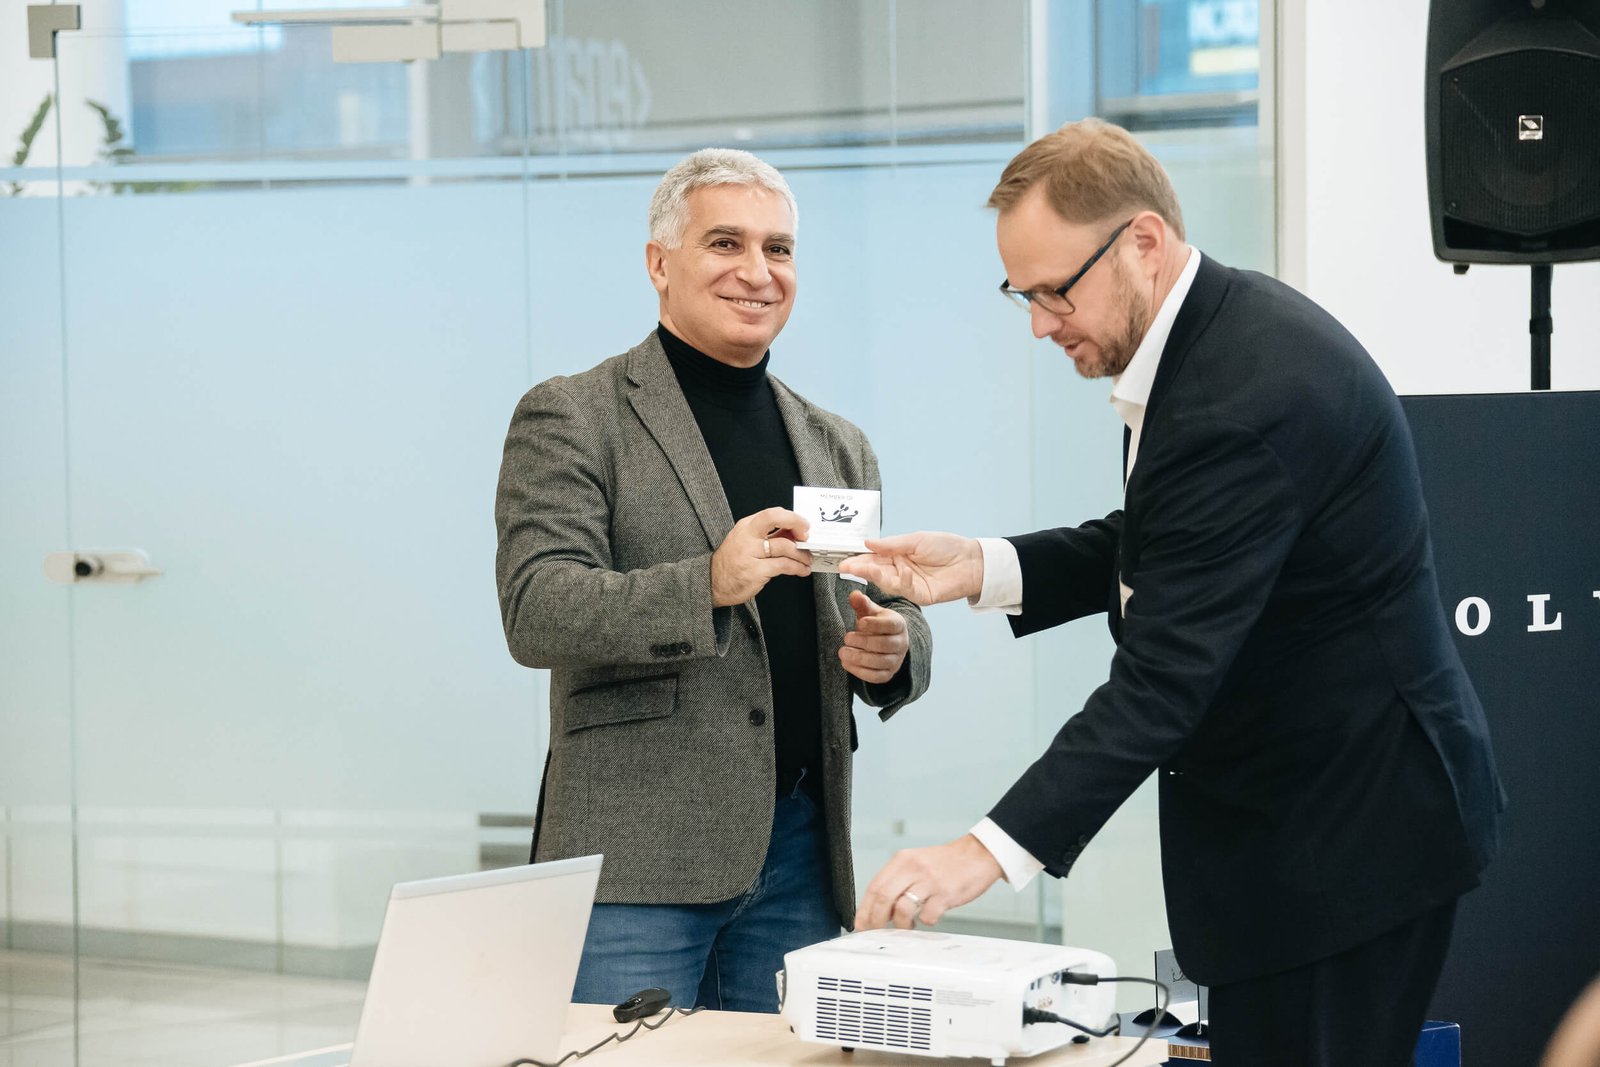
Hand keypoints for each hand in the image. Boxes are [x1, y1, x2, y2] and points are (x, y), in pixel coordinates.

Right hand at [711, 507, 811, 607]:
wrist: (712, 582)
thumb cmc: (732, 563)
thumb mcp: (748, 542)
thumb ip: (770, 536)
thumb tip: (795, 533)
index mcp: (746, 526)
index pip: (771, 513)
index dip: (792, 517)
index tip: (804, 526)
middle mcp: (747, 536)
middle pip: (774, 518)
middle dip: (796, 524)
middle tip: (807, 536)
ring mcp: (749, 553)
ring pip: (784, 546)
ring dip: (802, 554)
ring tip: (807, 560)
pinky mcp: (754, 571)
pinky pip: (783, 566)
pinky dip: (797, 568)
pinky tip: (801, 570)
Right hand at [838, 531, 983, 604]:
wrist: (972, 560)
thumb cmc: (946, 546)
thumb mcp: (916, 540)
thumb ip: (892, 544)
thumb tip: (867, 543)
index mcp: (898, 556)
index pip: (874, 558)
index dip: (859, 558)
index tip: (845, 558)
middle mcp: (900, 570)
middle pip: (876, 571)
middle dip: (860, 569)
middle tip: (845, 566)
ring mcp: (909, 584)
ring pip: (886, 582)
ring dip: (875, 575)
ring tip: (863, 568)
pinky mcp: (920, 596)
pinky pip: (906, 589)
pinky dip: (903, 580)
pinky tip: (903, 571)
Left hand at [839, 590, 907, 684]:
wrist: (885, 640)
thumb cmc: (875, 624)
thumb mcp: (870, 611)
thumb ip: (861, 603)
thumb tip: (854, 595)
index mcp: (898, 624)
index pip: (891, 625)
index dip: (874, 625)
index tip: (859, 623)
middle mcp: (901, 643)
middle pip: (885, 645)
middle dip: (863, 642)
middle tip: (846, 638)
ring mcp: (896, 660)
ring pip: (881, 662)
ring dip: (859, 658)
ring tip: (843, 653)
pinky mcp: (889, 674)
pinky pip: (876, 677)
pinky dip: (860, 672)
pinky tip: (846, 664)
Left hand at [853, 834, 1003, 930]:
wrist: (978, 854)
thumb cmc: (946, 863)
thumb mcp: (916, 863)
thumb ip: (898, 882)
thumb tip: (878, 909)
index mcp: (902, 860)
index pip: (874, 887)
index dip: (864, 909)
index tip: (861, 924)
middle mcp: (913, 868)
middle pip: (883, 898)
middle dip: (876, 920)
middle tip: (878, 931)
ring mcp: (929, 881)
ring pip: (902, 909)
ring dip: (900, 925)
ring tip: (907, 926)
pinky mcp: (945, 894)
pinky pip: (927, 916)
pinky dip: (925, 922)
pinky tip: (929, 917)